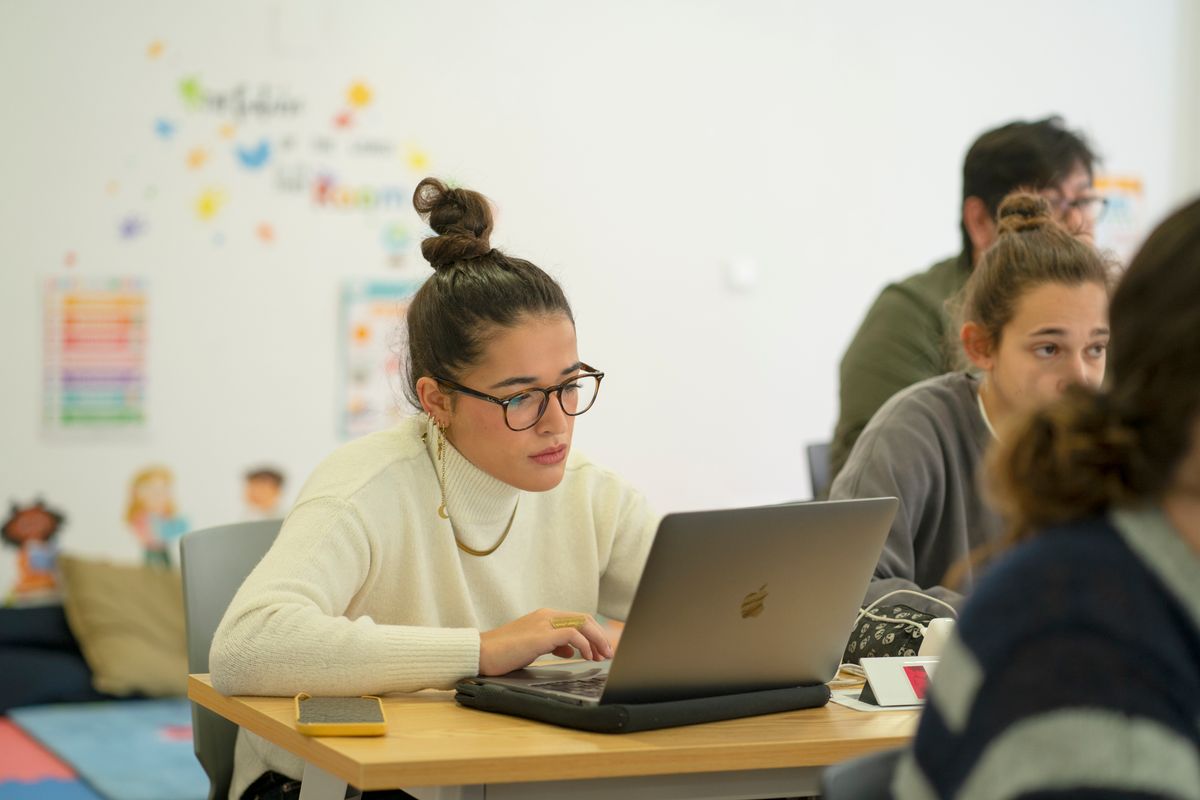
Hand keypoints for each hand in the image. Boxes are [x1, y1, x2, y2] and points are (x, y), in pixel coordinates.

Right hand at [479, 608, 612, 675]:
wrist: (481, 653)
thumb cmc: (504, 653)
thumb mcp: (533, 647)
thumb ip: (553, 646)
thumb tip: (570, 651)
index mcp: (545, 616)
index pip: (578, 619)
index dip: (594, 633)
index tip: (601, 649)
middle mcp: (547, 616)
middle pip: (584, 618)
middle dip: (600, 636)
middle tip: (608, 653)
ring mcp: (544, 623)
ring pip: (582, 623)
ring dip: (597, 640)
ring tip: (602, 656)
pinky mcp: (541, 635)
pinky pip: (572, 635)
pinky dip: (585, 645)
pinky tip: (586, 657)